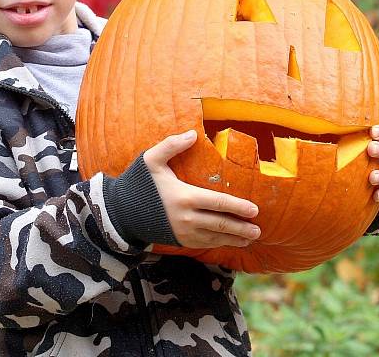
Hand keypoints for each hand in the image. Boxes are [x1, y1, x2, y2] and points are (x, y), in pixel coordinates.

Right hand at [143, 130, 260, 247]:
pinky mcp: (179, 241)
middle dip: (241, 229)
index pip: (218, 203)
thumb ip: (171, 145)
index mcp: (184, 197)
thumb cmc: (137, 183)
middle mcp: (186, 218)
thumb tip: (193, 133)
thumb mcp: (151, 159)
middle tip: (258, 230)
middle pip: (221, 225)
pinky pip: (204, 244)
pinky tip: (228, 242)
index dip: (238, 207)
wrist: (120, 212)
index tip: (255, 210)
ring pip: (215, 238)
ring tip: (250, 239)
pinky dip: (219, 244)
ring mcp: (183, 232)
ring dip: (234, 239)